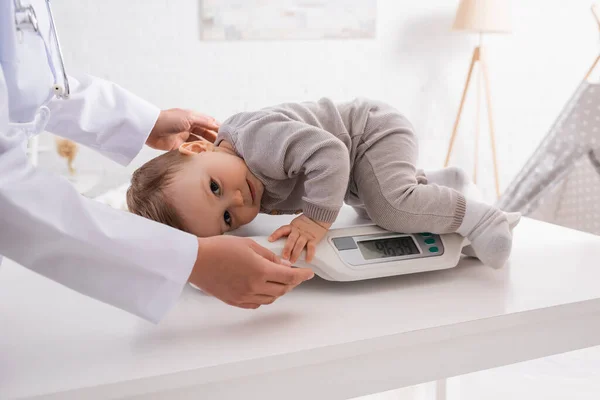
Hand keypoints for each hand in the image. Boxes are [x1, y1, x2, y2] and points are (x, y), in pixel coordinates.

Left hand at [146, 108, 219, 150]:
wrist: (150, 129)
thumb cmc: (169, 120)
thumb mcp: (189, 118)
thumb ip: (204, 122)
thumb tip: (217, 124)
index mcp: (193, 118)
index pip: (209, 123)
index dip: (217, 128)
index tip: (226, 135)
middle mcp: (190, 127)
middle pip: (205, 133)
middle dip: (214, 139)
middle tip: (223, 146)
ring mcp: (184, 137)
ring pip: (199, 142)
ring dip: (207, 146)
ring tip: (216, 152)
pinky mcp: (178, 146)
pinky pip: (191, 150)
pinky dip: (198, 152)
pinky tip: (205, 156)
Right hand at [189, 236, 313, 308]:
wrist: (196, 261)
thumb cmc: (220, 248)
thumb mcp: (249, 245)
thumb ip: (269, 256)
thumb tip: (284, 263)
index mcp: (260, 270)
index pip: (289, 276)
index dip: (302, 275)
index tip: (309, 273)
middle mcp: (255, 286)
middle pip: (282, 289)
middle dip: (292, 282)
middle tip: (294, 275)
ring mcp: (245, 296)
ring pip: (271, 298)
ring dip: (279, 290)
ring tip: (279, 281)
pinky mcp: (235, 301)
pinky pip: (257, 303)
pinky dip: (265, 297)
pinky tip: (263, 290)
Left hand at [268, 214, 330, 262]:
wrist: (318, 217)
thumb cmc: (305, 223)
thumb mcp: (295, 225)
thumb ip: (288, 232)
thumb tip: (278, 241)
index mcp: (292, 227)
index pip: (282, 229)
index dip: (276, 234)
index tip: (270, 239)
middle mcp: (298, 231)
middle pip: (291, 239)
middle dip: (287, 248)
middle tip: (284, 257)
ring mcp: (306, 235)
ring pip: (299, 244)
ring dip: (295, 253)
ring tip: (292, 260)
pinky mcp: (314, 239)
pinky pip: (311, 247)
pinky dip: (309, 254)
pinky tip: (307, 260)